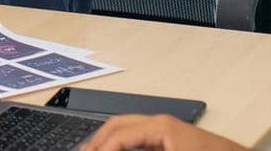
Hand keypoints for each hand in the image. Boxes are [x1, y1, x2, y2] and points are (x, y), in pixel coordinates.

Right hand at [86, 114, 246, 150]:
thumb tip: (112, 149)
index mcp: (160, 126)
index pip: (118, 135)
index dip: (100, 148)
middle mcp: (162, 123)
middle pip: (117, 125)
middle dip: (97, 140)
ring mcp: (168, 129)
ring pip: (127, 128)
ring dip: (108, 140)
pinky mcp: (174, 138)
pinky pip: (139, 136)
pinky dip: (123, 143)